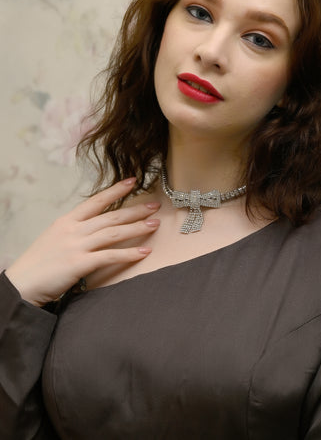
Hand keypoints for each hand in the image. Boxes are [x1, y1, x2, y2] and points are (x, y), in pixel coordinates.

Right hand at [5, 178, 159, 306]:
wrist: (21, 284)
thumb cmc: (39, 263)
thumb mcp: (55, 238)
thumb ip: (75, 230)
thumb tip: (95, 226)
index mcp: (67, 221)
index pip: (96, 201)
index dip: (116, 190)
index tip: (133, 181)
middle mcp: (73, 230)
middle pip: (110, 216)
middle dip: (135, 210)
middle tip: (155, 205)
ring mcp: (76, 246)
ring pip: (113, 233)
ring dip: (136, 228)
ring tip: (154, 224)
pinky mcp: (79, 264)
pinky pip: (109, 256)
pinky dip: (129, 254)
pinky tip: (144, 252)